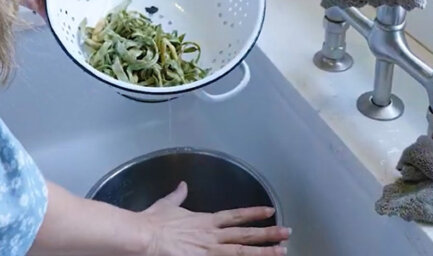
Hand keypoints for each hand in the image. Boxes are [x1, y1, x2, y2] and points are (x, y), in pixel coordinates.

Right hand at [141, 182, 289, 255]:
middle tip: (287, 232)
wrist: (144, 237)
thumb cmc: (154, 223)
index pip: (235, 216)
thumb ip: (178, 196)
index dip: (254, 213)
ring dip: (263, 252)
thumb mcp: (168, 205)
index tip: (270, 210)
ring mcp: (209, 251)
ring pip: (242, 252)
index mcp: (206, 220)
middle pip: (245, 234)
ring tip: (282, 251)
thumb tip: (183, 184)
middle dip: (268, 233)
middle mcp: (212, 235)